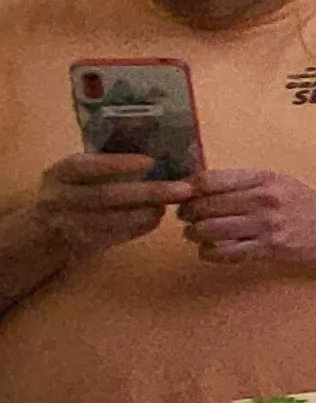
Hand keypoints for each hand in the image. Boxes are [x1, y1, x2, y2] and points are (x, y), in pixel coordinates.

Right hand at [34, 152, 192, 257]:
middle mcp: (59, 198)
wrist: (44, 234)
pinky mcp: (82, 245)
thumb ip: (103, 166)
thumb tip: (155, 157)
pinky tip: (156, 218)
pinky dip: (140, 227)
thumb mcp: (75, 176)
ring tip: (173, 204)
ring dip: (148, 212)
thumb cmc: (72, 194)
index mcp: (59, 174)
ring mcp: (68, 224)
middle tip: (183, 189)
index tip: (150, 161)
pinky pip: (116, 236)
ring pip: (113, 220)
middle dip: (148, 192)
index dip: (117, 163)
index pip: (85, 166)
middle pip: (106, 196)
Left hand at [177, 170, 315, 266]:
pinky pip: (227, 253)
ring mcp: (268, 226)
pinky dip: (210, 253)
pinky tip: (209, 250)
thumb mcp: (277, 182)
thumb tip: (196, 184)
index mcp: (263, 178)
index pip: (210, 180)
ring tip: (195, 234)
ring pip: (211, 230)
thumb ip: (242, 182)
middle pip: (206, 206)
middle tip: (185, 218)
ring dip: (194, 234)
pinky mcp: (271, 249)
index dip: (187, 189)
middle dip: (187, 214)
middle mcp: (264, 200)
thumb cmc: (304, 203)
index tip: (182, 195)